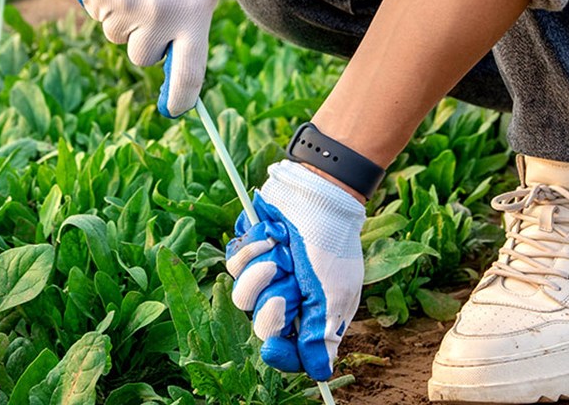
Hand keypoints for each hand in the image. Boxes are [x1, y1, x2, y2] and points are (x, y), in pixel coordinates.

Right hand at [73, 0, 218, 116]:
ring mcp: (126, 2)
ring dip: (124, 17)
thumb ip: (191, 27)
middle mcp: (160, 13)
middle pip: (142, 57)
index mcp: (195, 14)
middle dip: (145, 41)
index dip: (181, 99)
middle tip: (152, 6)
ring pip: (116, 35)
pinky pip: (98, 14)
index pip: (189, 74)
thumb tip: (173, 70)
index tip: (173, 110)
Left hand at [226, 160, 365, 380]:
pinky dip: (253, 245)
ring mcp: (263, 274)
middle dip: (274, 299)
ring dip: (263, 268)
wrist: (317, 194)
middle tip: (291, 277)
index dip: (279, 355)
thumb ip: (321, 333)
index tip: (272, 348)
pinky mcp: (246, 250)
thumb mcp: (335, 293)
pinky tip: (272, 233)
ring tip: (284, 248)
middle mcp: (283, 298)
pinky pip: (233, 260)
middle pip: (260, 324)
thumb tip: (318, 373)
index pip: (287, 352)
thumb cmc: (331, 244)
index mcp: (308, 315)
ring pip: (241, 292)